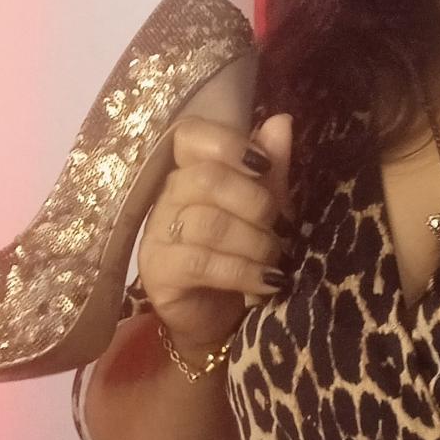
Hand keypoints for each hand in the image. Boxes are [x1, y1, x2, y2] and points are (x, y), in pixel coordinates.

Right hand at [137, 112, 292, 359]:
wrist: (219, 319)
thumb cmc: (242, 254)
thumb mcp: (266, 208)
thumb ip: (271, 168)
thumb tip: (281, 120)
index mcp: (189, 171)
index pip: (189, 135)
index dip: (228, 143)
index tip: (264, 166)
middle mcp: (166, 196)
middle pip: (206, 178)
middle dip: (257, 203)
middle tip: (281, 228)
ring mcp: (157, 234)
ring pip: (209, 223)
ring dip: (256, 243)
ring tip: (277, 260)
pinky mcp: (157, 271)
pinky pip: (202, 262)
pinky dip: (244, 271)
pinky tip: (268, 282)